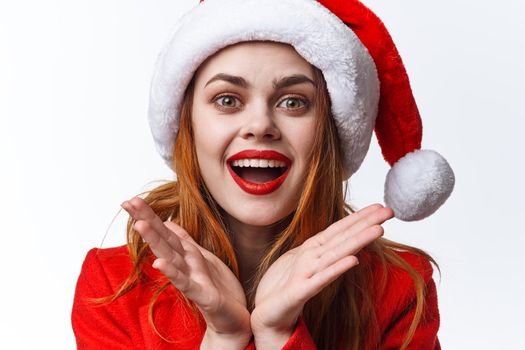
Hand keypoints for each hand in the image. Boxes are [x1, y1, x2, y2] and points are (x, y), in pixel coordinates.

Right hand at [121, 197, 251, 348]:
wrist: (233, 319)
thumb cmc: (218, 288)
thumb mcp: (202, 258)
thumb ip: (184, 241)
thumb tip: (169, 222)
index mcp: (186, 255)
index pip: (165, 231)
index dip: (149, 215)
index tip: (130, 200)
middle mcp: (184, 265)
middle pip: (163, 239)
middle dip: (146, 221)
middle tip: (128, 203)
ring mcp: (191, 280)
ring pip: (170, 257)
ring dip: (155, 241)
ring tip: (140, 225)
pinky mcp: (202, 295)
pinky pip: (185, 283)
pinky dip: (172, 273)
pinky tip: (159, 263)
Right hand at [250, 204, 393, 348]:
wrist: (266, 314)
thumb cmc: (286, 287)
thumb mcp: (308, 266)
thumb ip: (324, 254)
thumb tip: (347, 246)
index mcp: (312, 249)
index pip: (340, 229)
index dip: (360, 218)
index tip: (382, 207)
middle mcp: (309, 256)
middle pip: (341, 237)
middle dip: (365, 223)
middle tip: (388, 210)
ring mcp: (304, 272)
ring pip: (335, 253)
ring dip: (357, 240)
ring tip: (379, 230)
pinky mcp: (298, 292)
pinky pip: (321, 280)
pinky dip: (336, 269)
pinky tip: (354, 260)